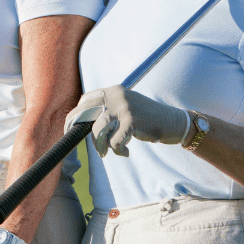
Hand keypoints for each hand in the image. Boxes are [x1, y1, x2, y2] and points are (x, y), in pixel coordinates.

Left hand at [65, 85, 190, 156]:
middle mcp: (116, 95)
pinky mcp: (131, 121)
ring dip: (101, 146)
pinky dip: (118, 150)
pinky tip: (126, 152)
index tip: (71, 128)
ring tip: (109, 152)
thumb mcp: (125, 107)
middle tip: (83, 142)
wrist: (172, 122)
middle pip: (86, 112)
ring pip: (98, 129)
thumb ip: (108, 109)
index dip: (76, 114)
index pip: (86, 99)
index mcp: (113, 90)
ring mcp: (123, 107)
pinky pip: (114, 141)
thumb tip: (84, 122)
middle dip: (80, 130)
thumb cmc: (146, 118)